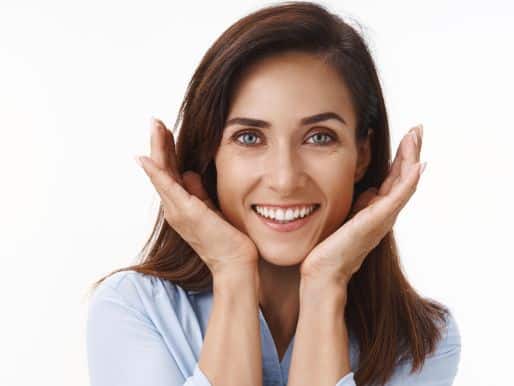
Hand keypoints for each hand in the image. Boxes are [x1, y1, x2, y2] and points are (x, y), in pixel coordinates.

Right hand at [135, 118, 258, 275]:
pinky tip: (148, 158)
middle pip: (161, 170)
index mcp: (181, 205)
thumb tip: (189, 173)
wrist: (235, 262)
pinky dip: (157, 172)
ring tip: (155, 127)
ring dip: (158, 149)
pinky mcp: (187, 212)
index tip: (165, 130)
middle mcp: (174, 208)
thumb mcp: (210, 208)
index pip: (169, 172)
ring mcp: (178, 211)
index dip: (166, 150)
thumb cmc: (226, 238)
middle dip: (159, 144)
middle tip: (155, 121)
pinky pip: (168, 187)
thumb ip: (198, 191)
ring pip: (162, 174)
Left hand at [300, 125, 424, 286]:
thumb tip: (369, 188)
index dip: (402, 156)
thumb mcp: (346, 215)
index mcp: (375, 209)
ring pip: (403, 184)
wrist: (323, 272)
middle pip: (403, 177)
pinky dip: (408, 182)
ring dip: (411, 159)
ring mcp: (381, 218)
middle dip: (411, 152)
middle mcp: (383, 213)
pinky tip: (417, 166)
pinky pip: (396, 199)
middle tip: (417, 128)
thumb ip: (360, 202)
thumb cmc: (331, 247)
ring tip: (416, 137)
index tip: (408, 134)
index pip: (394, 178)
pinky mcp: (374, 223)